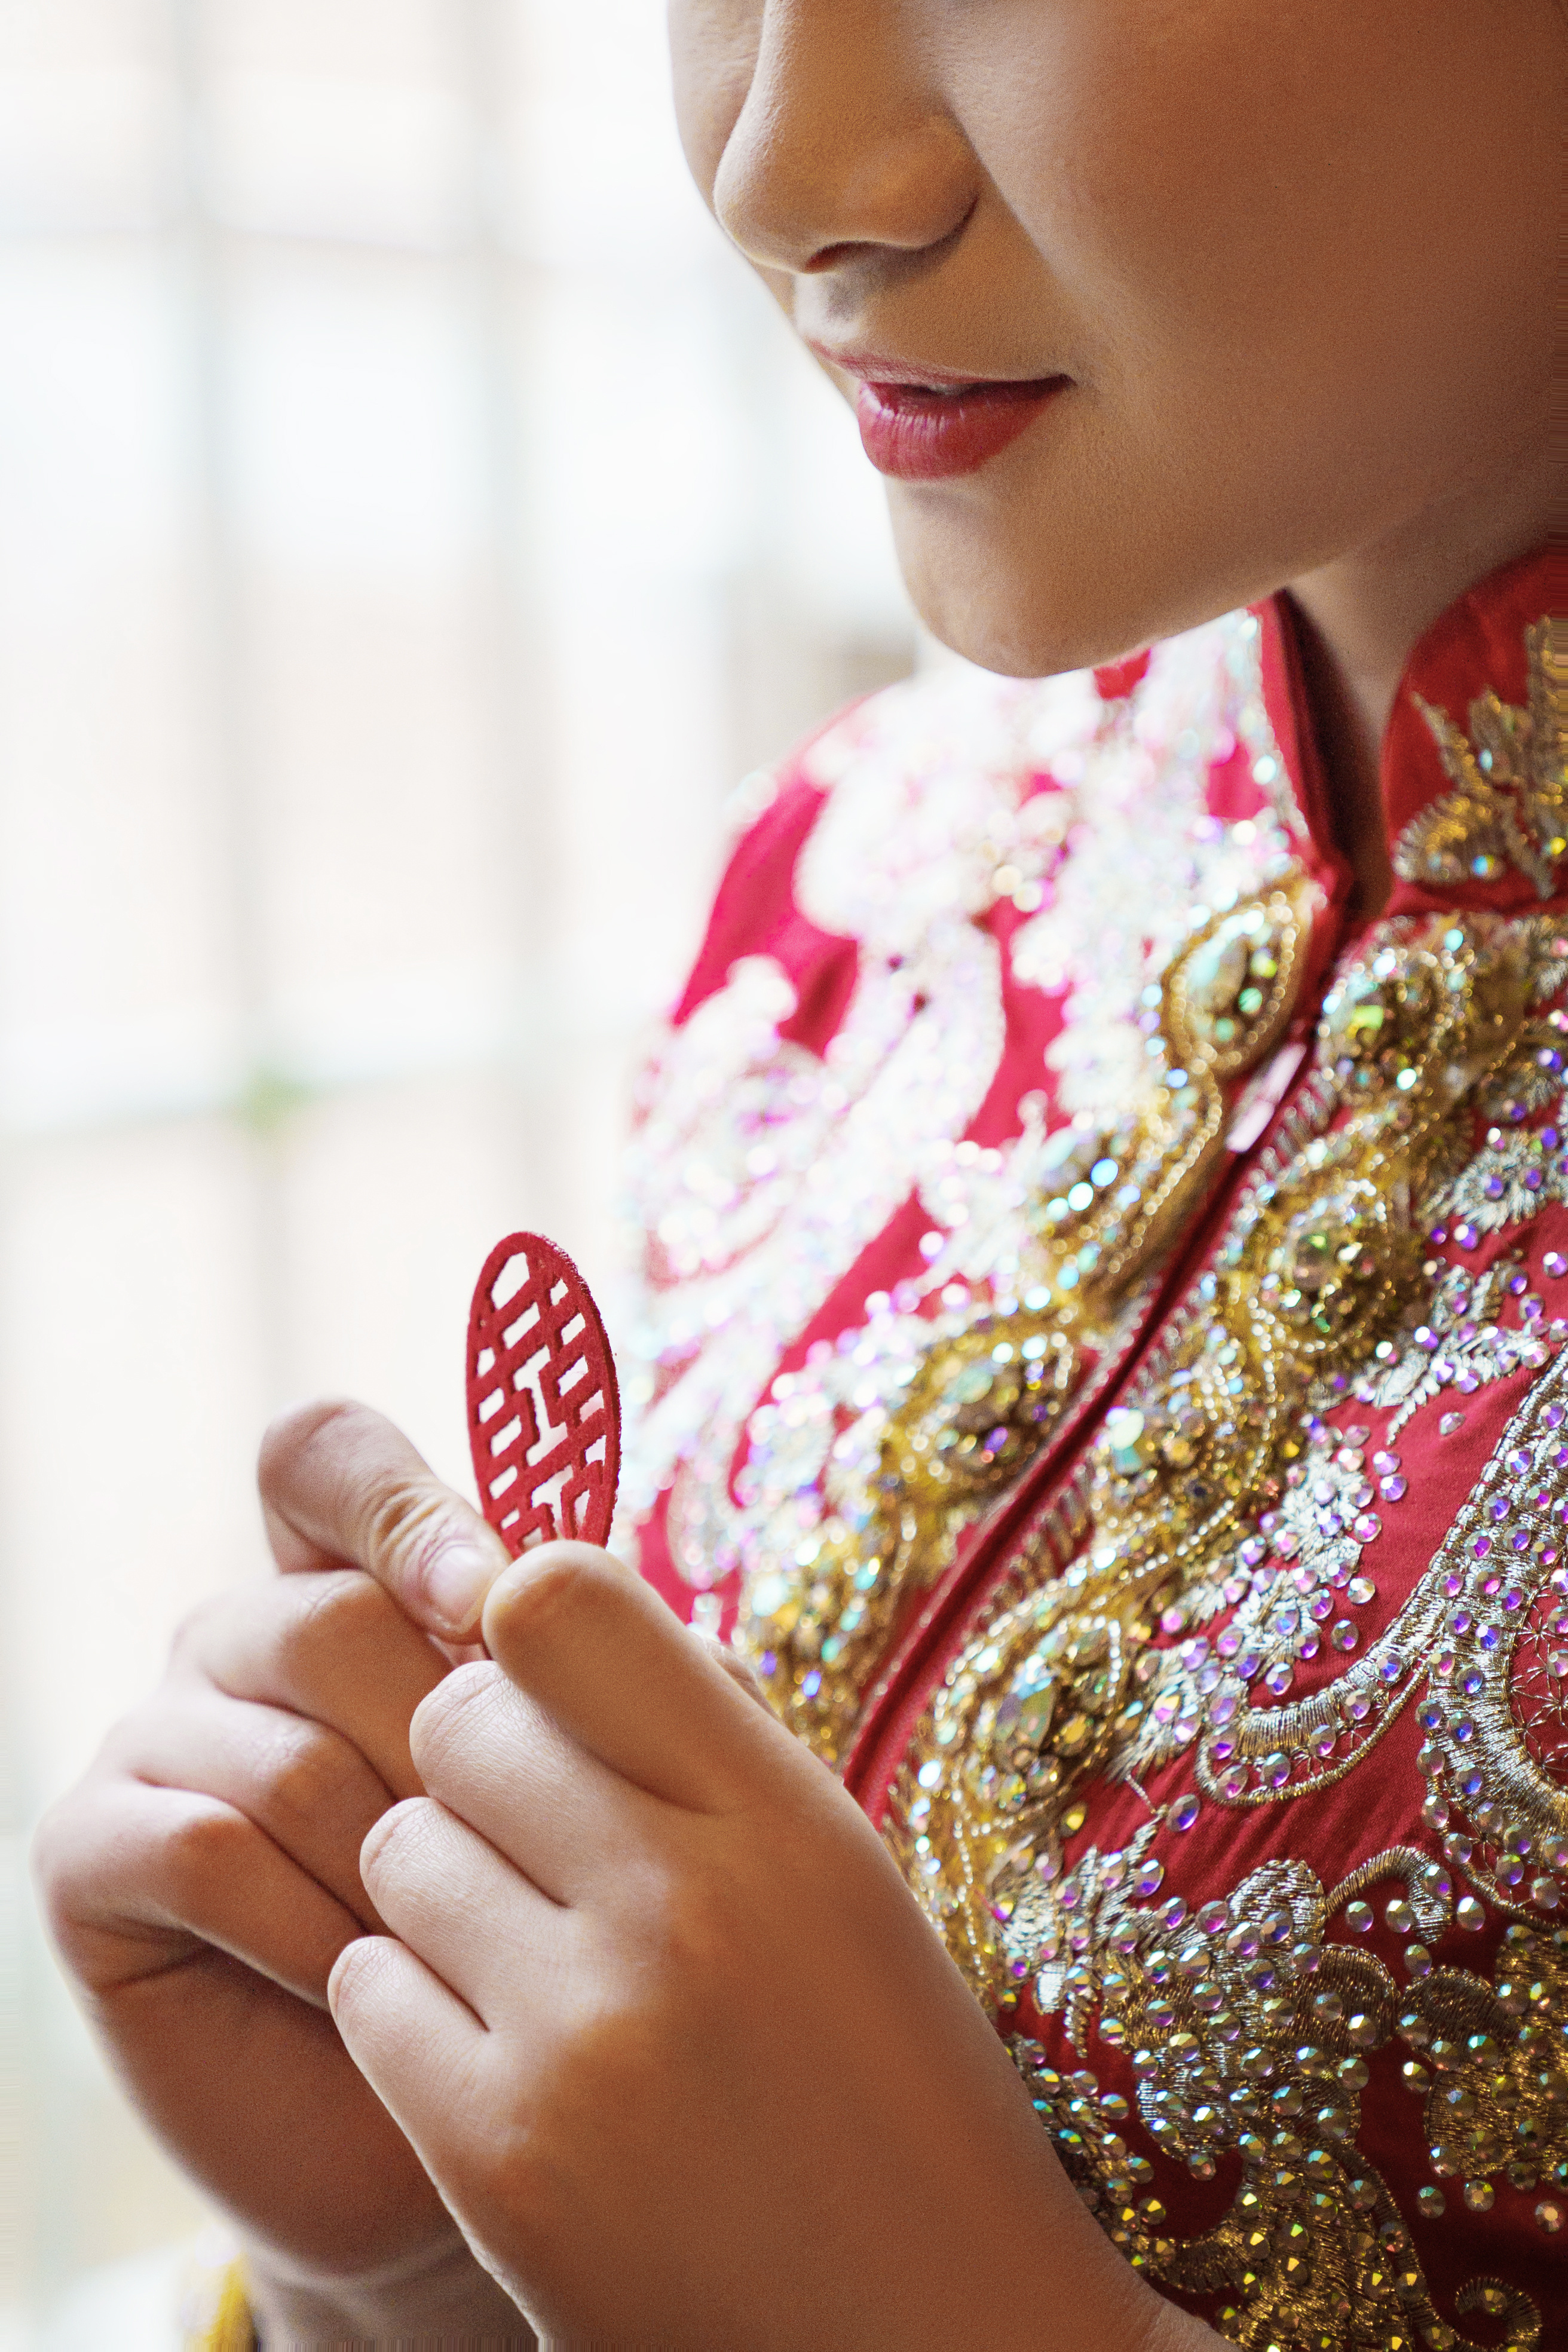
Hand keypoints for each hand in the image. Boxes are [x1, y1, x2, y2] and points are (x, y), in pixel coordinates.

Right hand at [33, 1401, 528, 2333]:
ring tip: (453, 1938)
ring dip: (395, 1865)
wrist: (468, 2113)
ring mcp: (153, 1737)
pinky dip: (310, 1923)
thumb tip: (571, 1575)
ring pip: (284, 1751)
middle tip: (507, 1847)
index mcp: (349, 1579)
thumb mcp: (603, 1769)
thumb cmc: (544, 1918)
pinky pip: (207, 1847)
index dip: (400, 1505)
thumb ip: (600, 1656)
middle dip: (441, 1747)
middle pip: (330, 1619)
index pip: (326, 1457)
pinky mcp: (90, 1853)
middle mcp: (236, 1637)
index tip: (486, 1595)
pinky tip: (361, 1978)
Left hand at [328, 1544, 1195, 2350]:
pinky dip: (409, 2013)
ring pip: (394, 1853)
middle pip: (454, 1723)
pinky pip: (365, 1992)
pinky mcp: (498, 2159)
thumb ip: (702, 1736)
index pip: (557, 1599)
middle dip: (479, 1769)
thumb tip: (531, 1604)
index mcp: (786, 1817)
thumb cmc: (890, 2083)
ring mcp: (582, 2038)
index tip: (549, 1691)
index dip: (525, 1634)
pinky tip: (503, 2053)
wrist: (929, 2339)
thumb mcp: (839, 1875)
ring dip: (439, 1891)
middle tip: (541, 1840)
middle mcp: (681, 1905)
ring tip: (533, 1958)